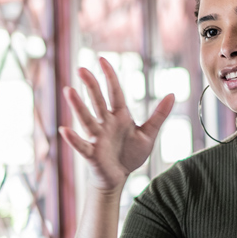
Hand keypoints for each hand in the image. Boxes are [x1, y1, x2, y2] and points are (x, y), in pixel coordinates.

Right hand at [59, 58, 174, 193]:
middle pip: (98, 100)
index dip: (109, 76)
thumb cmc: (130, 155)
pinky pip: (82, 145)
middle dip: (90, 85)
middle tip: (81, 69)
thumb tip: (172, 94)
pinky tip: (64, 130)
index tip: (102, 59)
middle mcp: (105, 123)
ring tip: (68, 91)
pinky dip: (73, 139)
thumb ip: (159, 115)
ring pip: (87, 118)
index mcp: (119, 116)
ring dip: (78, 105)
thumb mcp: (148, 134)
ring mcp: (97, 137)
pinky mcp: (92, 153)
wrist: (119, 178)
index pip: (114, 92)